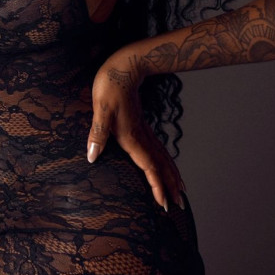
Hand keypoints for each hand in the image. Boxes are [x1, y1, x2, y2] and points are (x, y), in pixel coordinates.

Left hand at [87, 53, 185, 211]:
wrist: (125, 67)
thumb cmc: (110, 86)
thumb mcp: (100, 108)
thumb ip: (98, 133)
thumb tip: (92, 156)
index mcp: (132, 137)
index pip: (149, 167)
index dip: (157, 186)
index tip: (165, 205)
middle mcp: (142, 137)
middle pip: (162, 166)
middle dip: (171, 187)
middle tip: (181, 207)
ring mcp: (144, 131)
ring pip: (164, 158)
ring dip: (173, 176)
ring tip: (182, 192)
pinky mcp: (143, 126)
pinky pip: (159, 150)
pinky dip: (167, 162)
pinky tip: (168, 166)